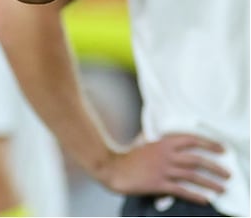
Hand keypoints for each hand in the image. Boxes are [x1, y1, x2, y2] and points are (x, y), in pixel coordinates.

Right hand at [98, 134, 229, 205]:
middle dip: (215, 167)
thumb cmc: (127, 155)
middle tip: (227, 174)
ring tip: (222, 188)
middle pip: (196, 160)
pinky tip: (205, 199)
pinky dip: (195, 195)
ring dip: (210, 183)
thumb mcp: (144, 142)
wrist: (112, 168)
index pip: (191, 140)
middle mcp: (165, 155)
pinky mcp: (158, 184)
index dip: (209, 144)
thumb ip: (159, 141)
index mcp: (162, 142)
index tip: (221, 149)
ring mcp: (162, 170)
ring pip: (192, 176)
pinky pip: (181, 190)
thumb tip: (171, 140)